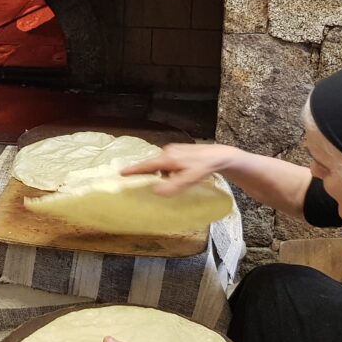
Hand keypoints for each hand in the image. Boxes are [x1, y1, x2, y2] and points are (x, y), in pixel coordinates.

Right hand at [122, 143, 238, 196]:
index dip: (133, 170)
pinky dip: (167, 170)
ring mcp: (174, 150)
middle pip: (152, 164)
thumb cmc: (204, 167)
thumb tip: (155, 191)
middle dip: (147, 173)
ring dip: (160, 173)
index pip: (146, 165)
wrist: (220, 156)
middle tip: (140, 182)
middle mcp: (168, 151)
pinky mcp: (179, 151)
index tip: (121, 173)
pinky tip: (176, 176)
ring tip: (165, 182)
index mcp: (167, 158)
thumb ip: (173, 185)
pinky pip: (168, 162)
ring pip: (161, 164)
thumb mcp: (190, 179)